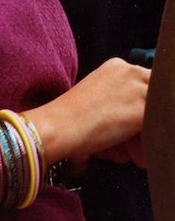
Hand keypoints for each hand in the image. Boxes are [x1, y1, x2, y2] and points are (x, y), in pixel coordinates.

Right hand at [25, 57, 148, 166]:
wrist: (60, 125)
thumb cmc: (73, 117)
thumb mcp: (100, 96)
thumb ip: (122, 98)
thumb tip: (141, 118)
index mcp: (118, 65)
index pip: (148, 89)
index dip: (140, 111)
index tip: (131, 130)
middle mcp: (131, 71)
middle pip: (156, 102)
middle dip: (146, 126)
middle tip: (131, 146)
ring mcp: (139, 88)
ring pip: (158, 117)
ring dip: (146, 139)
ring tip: (129, 154)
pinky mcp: (143, 109)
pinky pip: (159, 130)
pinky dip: (148, 147)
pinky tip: (132, 155)